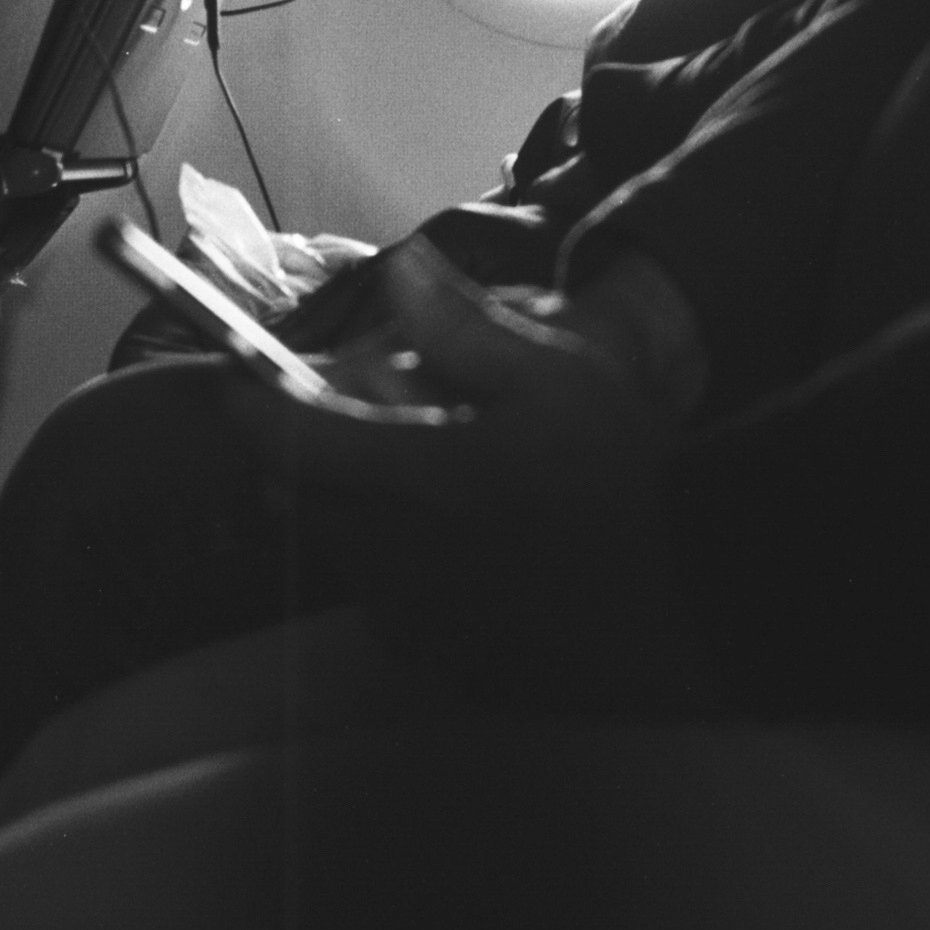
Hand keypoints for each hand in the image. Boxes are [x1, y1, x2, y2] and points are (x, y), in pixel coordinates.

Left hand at [223, 239, 716, 710]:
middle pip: (298, 499)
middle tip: (344, 415)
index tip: (236, 378)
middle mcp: (402, 556)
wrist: (693, 597)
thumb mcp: (560, 374)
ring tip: (408, 473)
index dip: (247, 403)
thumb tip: (399, 269)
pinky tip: (448, 543)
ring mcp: (419, 619)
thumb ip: (463, 326)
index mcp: (424, 477)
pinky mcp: (444, 661)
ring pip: (337, 553)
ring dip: (343, 508)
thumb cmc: (631, 476)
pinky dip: (387, 566)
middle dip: (302, 451)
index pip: (290, 441)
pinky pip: (382, 605)